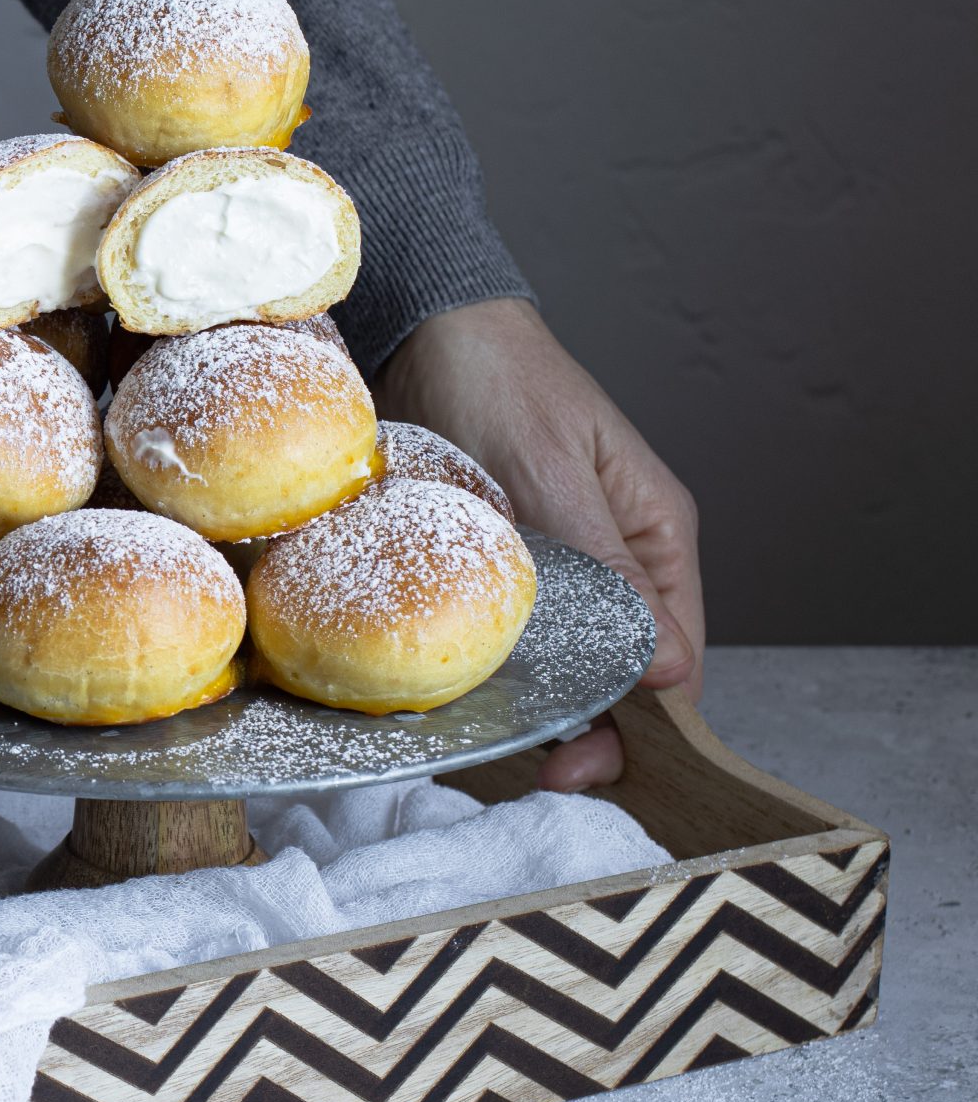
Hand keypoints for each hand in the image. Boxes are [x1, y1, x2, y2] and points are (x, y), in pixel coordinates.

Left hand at [376, 299, 703, 790]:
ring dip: (538, 707)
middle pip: (622, 672)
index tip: (583, 766)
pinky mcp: (506, 564)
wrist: (429, 326)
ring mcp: (563, 565)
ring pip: (566, 661)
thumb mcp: (552, 476)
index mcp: (655, 540)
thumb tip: (667, 669)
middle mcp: (620, 560)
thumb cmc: (499, 382)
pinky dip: (496, 670)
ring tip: (496, 749)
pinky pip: (514, 635)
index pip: (672, 660)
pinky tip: (464, 702)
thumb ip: (606, 571)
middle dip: (587, 728)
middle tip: (538, 774)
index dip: (637, 724)